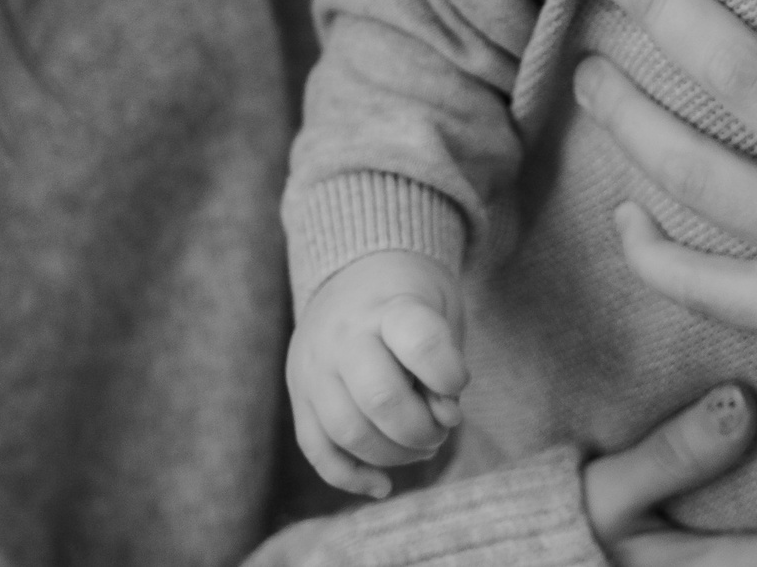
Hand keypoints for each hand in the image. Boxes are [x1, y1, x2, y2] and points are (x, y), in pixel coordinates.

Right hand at [284, 250, 468, 498]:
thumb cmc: (412, 298)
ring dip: (393, 455)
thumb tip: (444, 420)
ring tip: (420, 447)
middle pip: (379, 399)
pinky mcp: (298, 396)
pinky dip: (351, 477)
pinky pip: (317, 451)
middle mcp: (343, 337)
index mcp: (388, 306)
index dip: (448, 374)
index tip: (458, 383)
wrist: (355, 273)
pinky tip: (382, 485)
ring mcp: (314, 369)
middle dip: (421, 430)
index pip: (420, 343)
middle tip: (441, 429)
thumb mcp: (441, 311)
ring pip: (346, 432)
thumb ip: (446, 365)